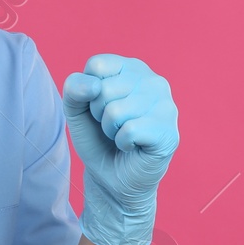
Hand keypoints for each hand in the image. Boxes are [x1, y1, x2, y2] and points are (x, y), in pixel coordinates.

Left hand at [61, 54, 178, 244]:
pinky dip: (122, 143)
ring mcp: (167, 106)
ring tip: (121, 136)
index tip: (99, 108)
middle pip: (104, 88)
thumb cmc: (98, 140)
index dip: (88, 92)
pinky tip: (132, 146)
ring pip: (116, 110)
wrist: (112, 179)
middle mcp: (155, 81)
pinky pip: (130, 130)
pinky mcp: (169, 132)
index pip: (97, 65)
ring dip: (110, 131)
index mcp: (133, 69)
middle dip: (98, 114)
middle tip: (111, 127)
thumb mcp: (77, 111)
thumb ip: (74, 89)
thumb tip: (92, 85)